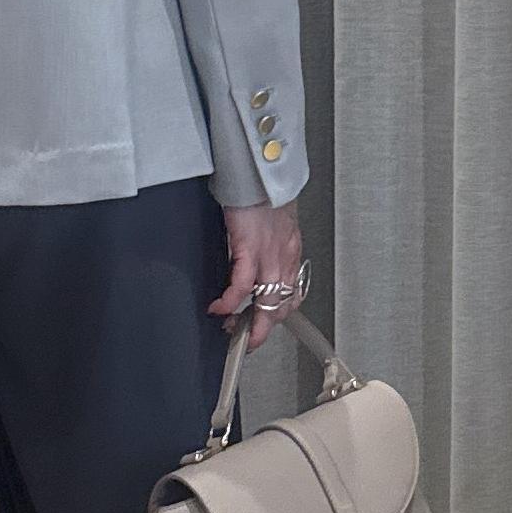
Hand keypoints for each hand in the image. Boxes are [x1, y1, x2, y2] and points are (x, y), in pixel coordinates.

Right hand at [208, 200, 303, 349]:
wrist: (263, 172)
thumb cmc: (264, 191)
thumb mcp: (274, 221)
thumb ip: (268, 241)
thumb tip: (253, 252)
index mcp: (290, 251)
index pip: (291, 292)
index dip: (278, 313)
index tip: (265, 323)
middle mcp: (285, 257)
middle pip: (280, 305)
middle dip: (264, 327)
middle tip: (248, 340)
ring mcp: (270, 256)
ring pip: (265, 302)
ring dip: (249, 323)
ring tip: (233, 332)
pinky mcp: (251, 249)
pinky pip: (242, 286)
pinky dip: (229, 302)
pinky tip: (219, 308)